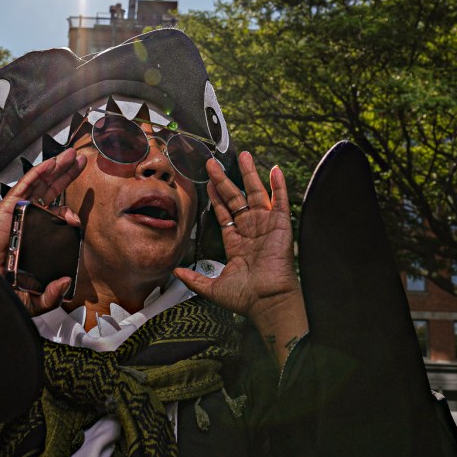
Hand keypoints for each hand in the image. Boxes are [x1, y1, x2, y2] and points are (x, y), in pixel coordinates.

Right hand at [0, 148, 84, 315]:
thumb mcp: (33, 299)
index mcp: (33, 238)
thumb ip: (51, 295)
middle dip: (65, 176)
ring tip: (72, 155)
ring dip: (57, 168)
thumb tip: (66, 283)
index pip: (53, 217)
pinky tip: (52, 162)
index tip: (77, 221)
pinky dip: (38, 172)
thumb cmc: (1, 291)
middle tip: (80, 162)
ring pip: (40, 184)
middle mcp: (27, 222)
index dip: (68, 214)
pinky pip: (25, 185)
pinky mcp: (9, 207)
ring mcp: (18, 212)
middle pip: (49, 193)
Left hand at [175, 152, 306, 366]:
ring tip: (243, 155)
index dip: (216, 197)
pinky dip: (278, 186)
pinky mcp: (281, 226)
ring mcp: (266, 226)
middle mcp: (251, 231)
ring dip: (249, 174)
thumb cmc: (245, 298)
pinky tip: (274, 170)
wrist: (267, 301)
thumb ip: (194, 278)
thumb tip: (175, 272)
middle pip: (236, 198)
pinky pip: (280, 201)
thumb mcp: (212, 287)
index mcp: (236, 242)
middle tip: (213, 163)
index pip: (224, 213)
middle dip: (224, 180)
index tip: (207, 183)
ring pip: (255, 194)